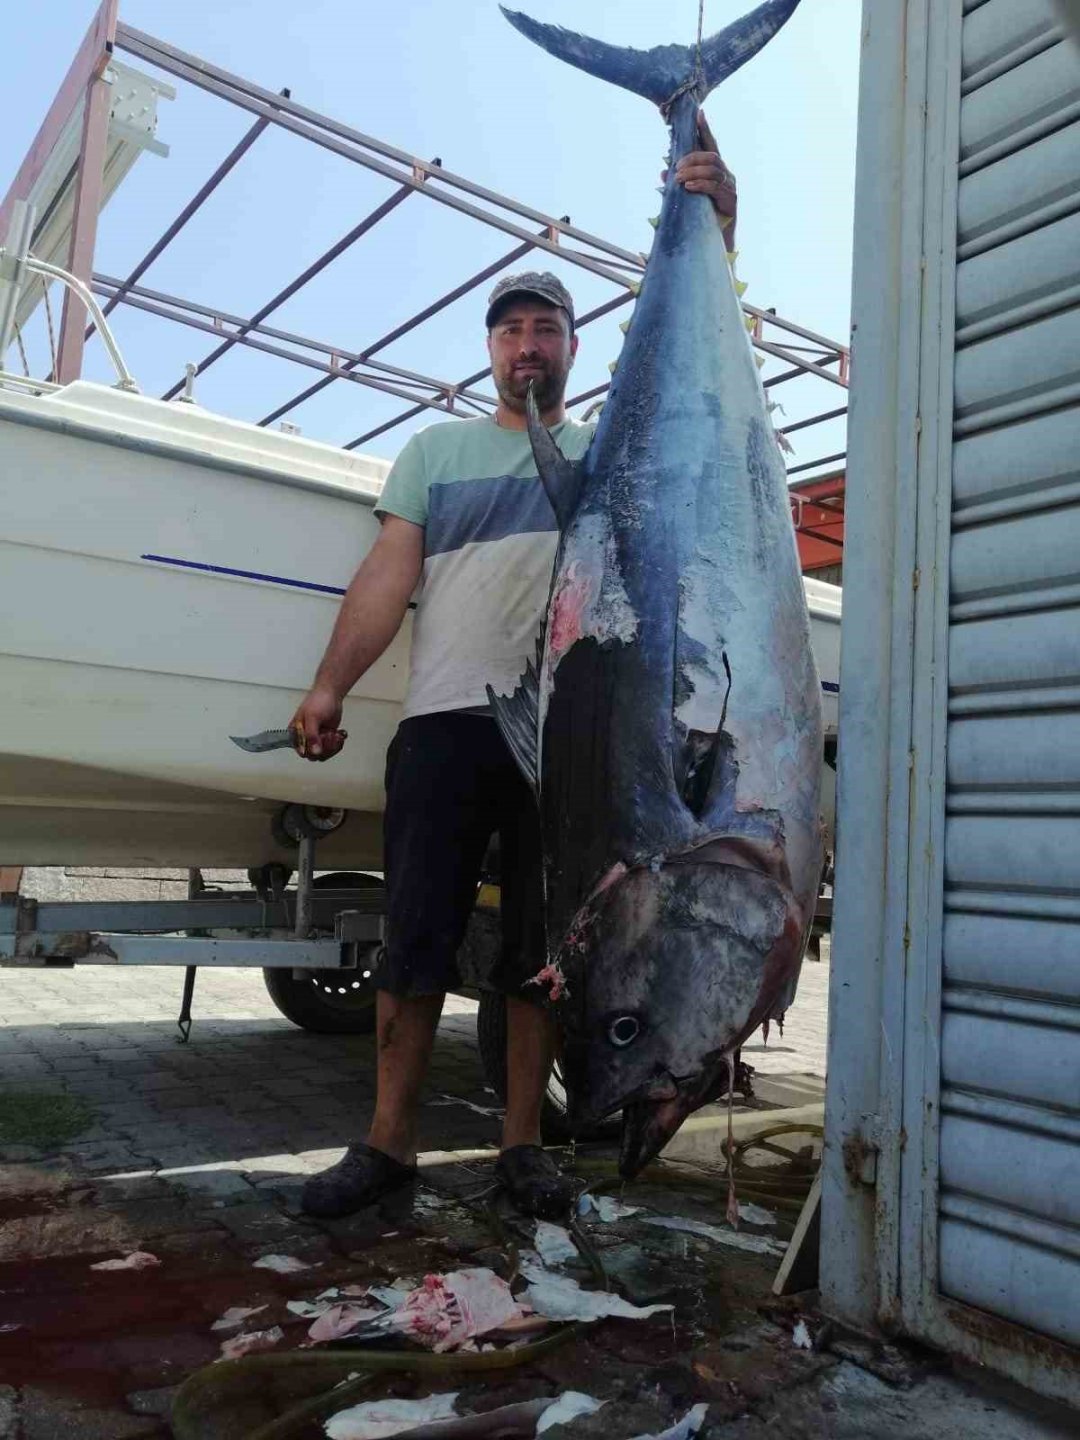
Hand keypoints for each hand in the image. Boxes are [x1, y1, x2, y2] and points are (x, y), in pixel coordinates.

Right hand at [290, 686, 346, 761]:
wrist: (331, 694)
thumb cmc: (318, 702)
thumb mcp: (313, 717)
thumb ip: (312, 735)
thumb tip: (315, 752)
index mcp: (296, 734)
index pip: (302, 751)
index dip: (314, 749)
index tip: (322, 739)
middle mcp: (305, 739)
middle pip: (314, 755)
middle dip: (326, 747)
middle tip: (331, 735)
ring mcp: (316, 740)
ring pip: (324, 754)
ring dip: (333, 746)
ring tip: (337, 734)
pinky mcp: (326, 739)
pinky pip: (331, 750)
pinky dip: (337, 744)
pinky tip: (340, 734)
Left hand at [669, 113, 736, 241]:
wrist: (715, 243)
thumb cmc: (702, 218)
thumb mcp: (688, 197)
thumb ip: (678, 183)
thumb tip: (663, 172)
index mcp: (717, 172)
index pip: (712, 146)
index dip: (705, 130)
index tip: (699, 114)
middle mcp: (727, 176)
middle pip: (712, 157)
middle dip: (693, 158)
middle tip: (676, 166)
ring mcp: (731, 188)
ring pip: (714, 171)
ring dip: (694, 172)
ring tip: (679, 178)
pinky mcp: (731, 201)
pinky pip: (715, 188)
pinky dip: (700, 185)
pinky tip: (689, 187)